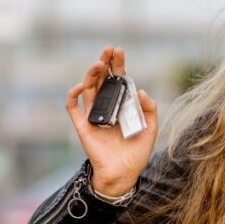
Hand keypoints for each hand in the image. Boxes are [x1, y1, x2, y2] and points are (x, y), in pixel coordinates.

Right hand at [65, 45, 158, 196]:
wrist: (124, 174)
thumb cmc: (137, 153)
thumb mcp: (151, 129)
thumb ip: (150, 110)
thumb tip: (139, 90)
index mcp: (122, 106)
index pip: (118, 80)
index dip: (117, 65)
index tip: (118, 51)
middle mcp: (107, 108)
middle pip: (102, 80)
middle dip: (104, 63)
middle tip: (108, 50)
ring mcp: (94, 116)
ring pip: (88, 89)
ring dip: (91, 74)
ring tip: (99, 63)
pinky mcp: (83, 126)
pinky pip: (73, 107)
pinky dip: (74, 95)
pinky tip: (82, 86)